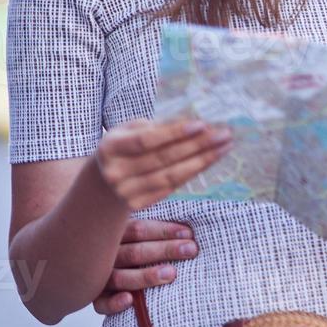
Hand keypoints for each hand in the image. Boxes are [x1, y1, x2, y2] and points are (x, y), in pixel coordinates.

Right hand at [91, 220, 199, 315]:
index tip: (189, 233)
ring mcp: (98, 277)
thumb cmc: (120, 246)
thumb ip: (148, 228)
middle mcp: (106, 255)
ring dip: (146, 276)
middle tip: (190, 250)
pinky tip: (130, 300)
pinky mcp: (96, 298)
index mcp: (115, 234)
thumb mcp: (129, 231)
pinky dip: (115, 303)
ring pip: (122, 277)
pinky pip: (102, 304)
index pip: (140, 229)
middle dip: (165, 250)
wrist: (83, 264)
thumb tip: (183, 225)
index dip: (165, 230)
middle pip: (135, 252)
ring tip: (171, 274)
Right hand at [94, 118, 230, 211]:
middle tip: (224, 134)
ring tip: (224, 147)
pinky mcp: (138, 204)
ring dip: (202, 160)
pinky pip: (171, 187)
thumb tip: (196, 122)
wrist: (102, 183)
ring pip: (171, 175)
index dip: (175, 133)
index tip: (202, 124)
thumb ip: (157, 126)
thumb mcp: (130, 130)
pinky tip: (210, 160)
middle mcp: (115, 172)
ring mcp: (126, 192)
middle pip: (164, 158)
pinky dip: (193, 172)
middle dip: (198, 145)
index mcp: (110, 148)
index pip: (147, 140)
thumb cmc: (124, 146)